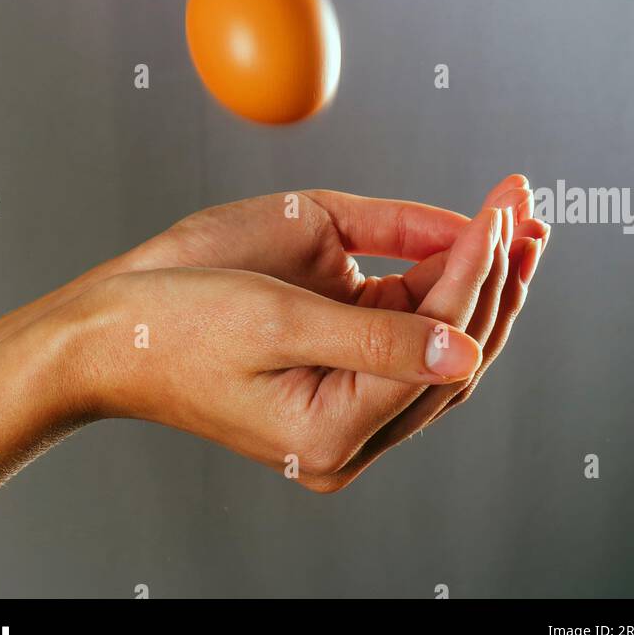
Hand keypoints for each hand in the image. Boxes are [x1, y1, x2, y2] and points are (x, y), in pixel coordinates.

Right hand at [88, 174, 547, 487]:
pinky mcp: (336, 358)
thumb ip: (376, 334)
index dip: (475, 270)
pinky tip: (469, 238)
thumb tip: (466, 349)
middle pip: (455, 349)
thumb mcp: (275, 321)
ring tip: (517, 216)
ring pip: (441, 337)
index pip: (435, 342)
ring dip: (482, 276)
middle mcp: (351, 423)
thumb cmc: (173, 326)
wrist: (107, 329)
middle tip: (526, 205)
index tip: (500, 208)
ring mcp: (345, 392)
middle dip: (497, 273)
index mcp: (335, 429)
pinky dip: (440, 277)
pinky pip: (405, 319)